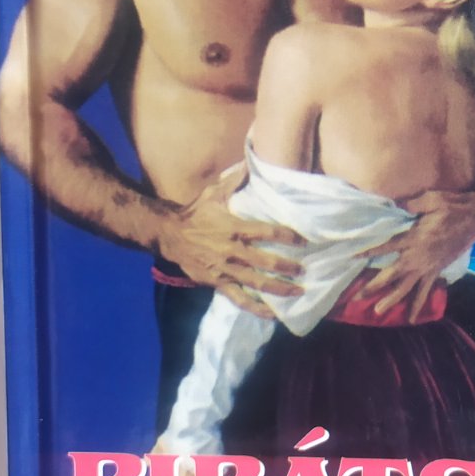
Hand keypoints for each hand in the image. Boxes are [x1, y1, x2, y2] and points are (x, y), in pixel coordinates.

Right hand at [156, 165, 302, 315]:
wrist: (169, 235)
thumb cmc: (195, 213)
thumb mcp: (213, 193)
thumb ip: (234, 180)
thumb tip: (251, 161)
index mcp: (235, 228)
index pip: (268, 232)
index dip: (288, 236)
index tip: (304, 240)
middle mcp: (233, 251)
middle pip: (266, 261)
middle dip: (288, 267)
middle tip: (305, 270)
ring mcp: (226, 270)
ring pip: (257, 283)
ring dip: (279, 289)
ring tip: (299, 292)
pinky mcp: (218, 283)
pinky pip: (240, 299)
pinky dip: (257, 308)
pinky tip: (273, 314)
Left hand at [361, 188, 474, 321]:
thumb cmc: (452, 207)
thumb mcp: (429, 199)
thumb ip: (410, 204)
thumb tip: (394, 205)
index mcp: (412, 238)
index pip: (385, 247)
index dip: (368, 252)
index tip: (351, 258)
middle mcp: (417, 257)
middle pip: (390, 275)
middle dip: (373, 287)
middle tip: (356, 298)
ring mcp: (427, 267)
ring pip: (405, 288)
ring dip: (391, 300)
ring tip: (377, 312)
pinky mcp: (436, 271)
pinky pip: (425, 291)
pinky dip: (418, 305)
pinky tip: (411, 318)